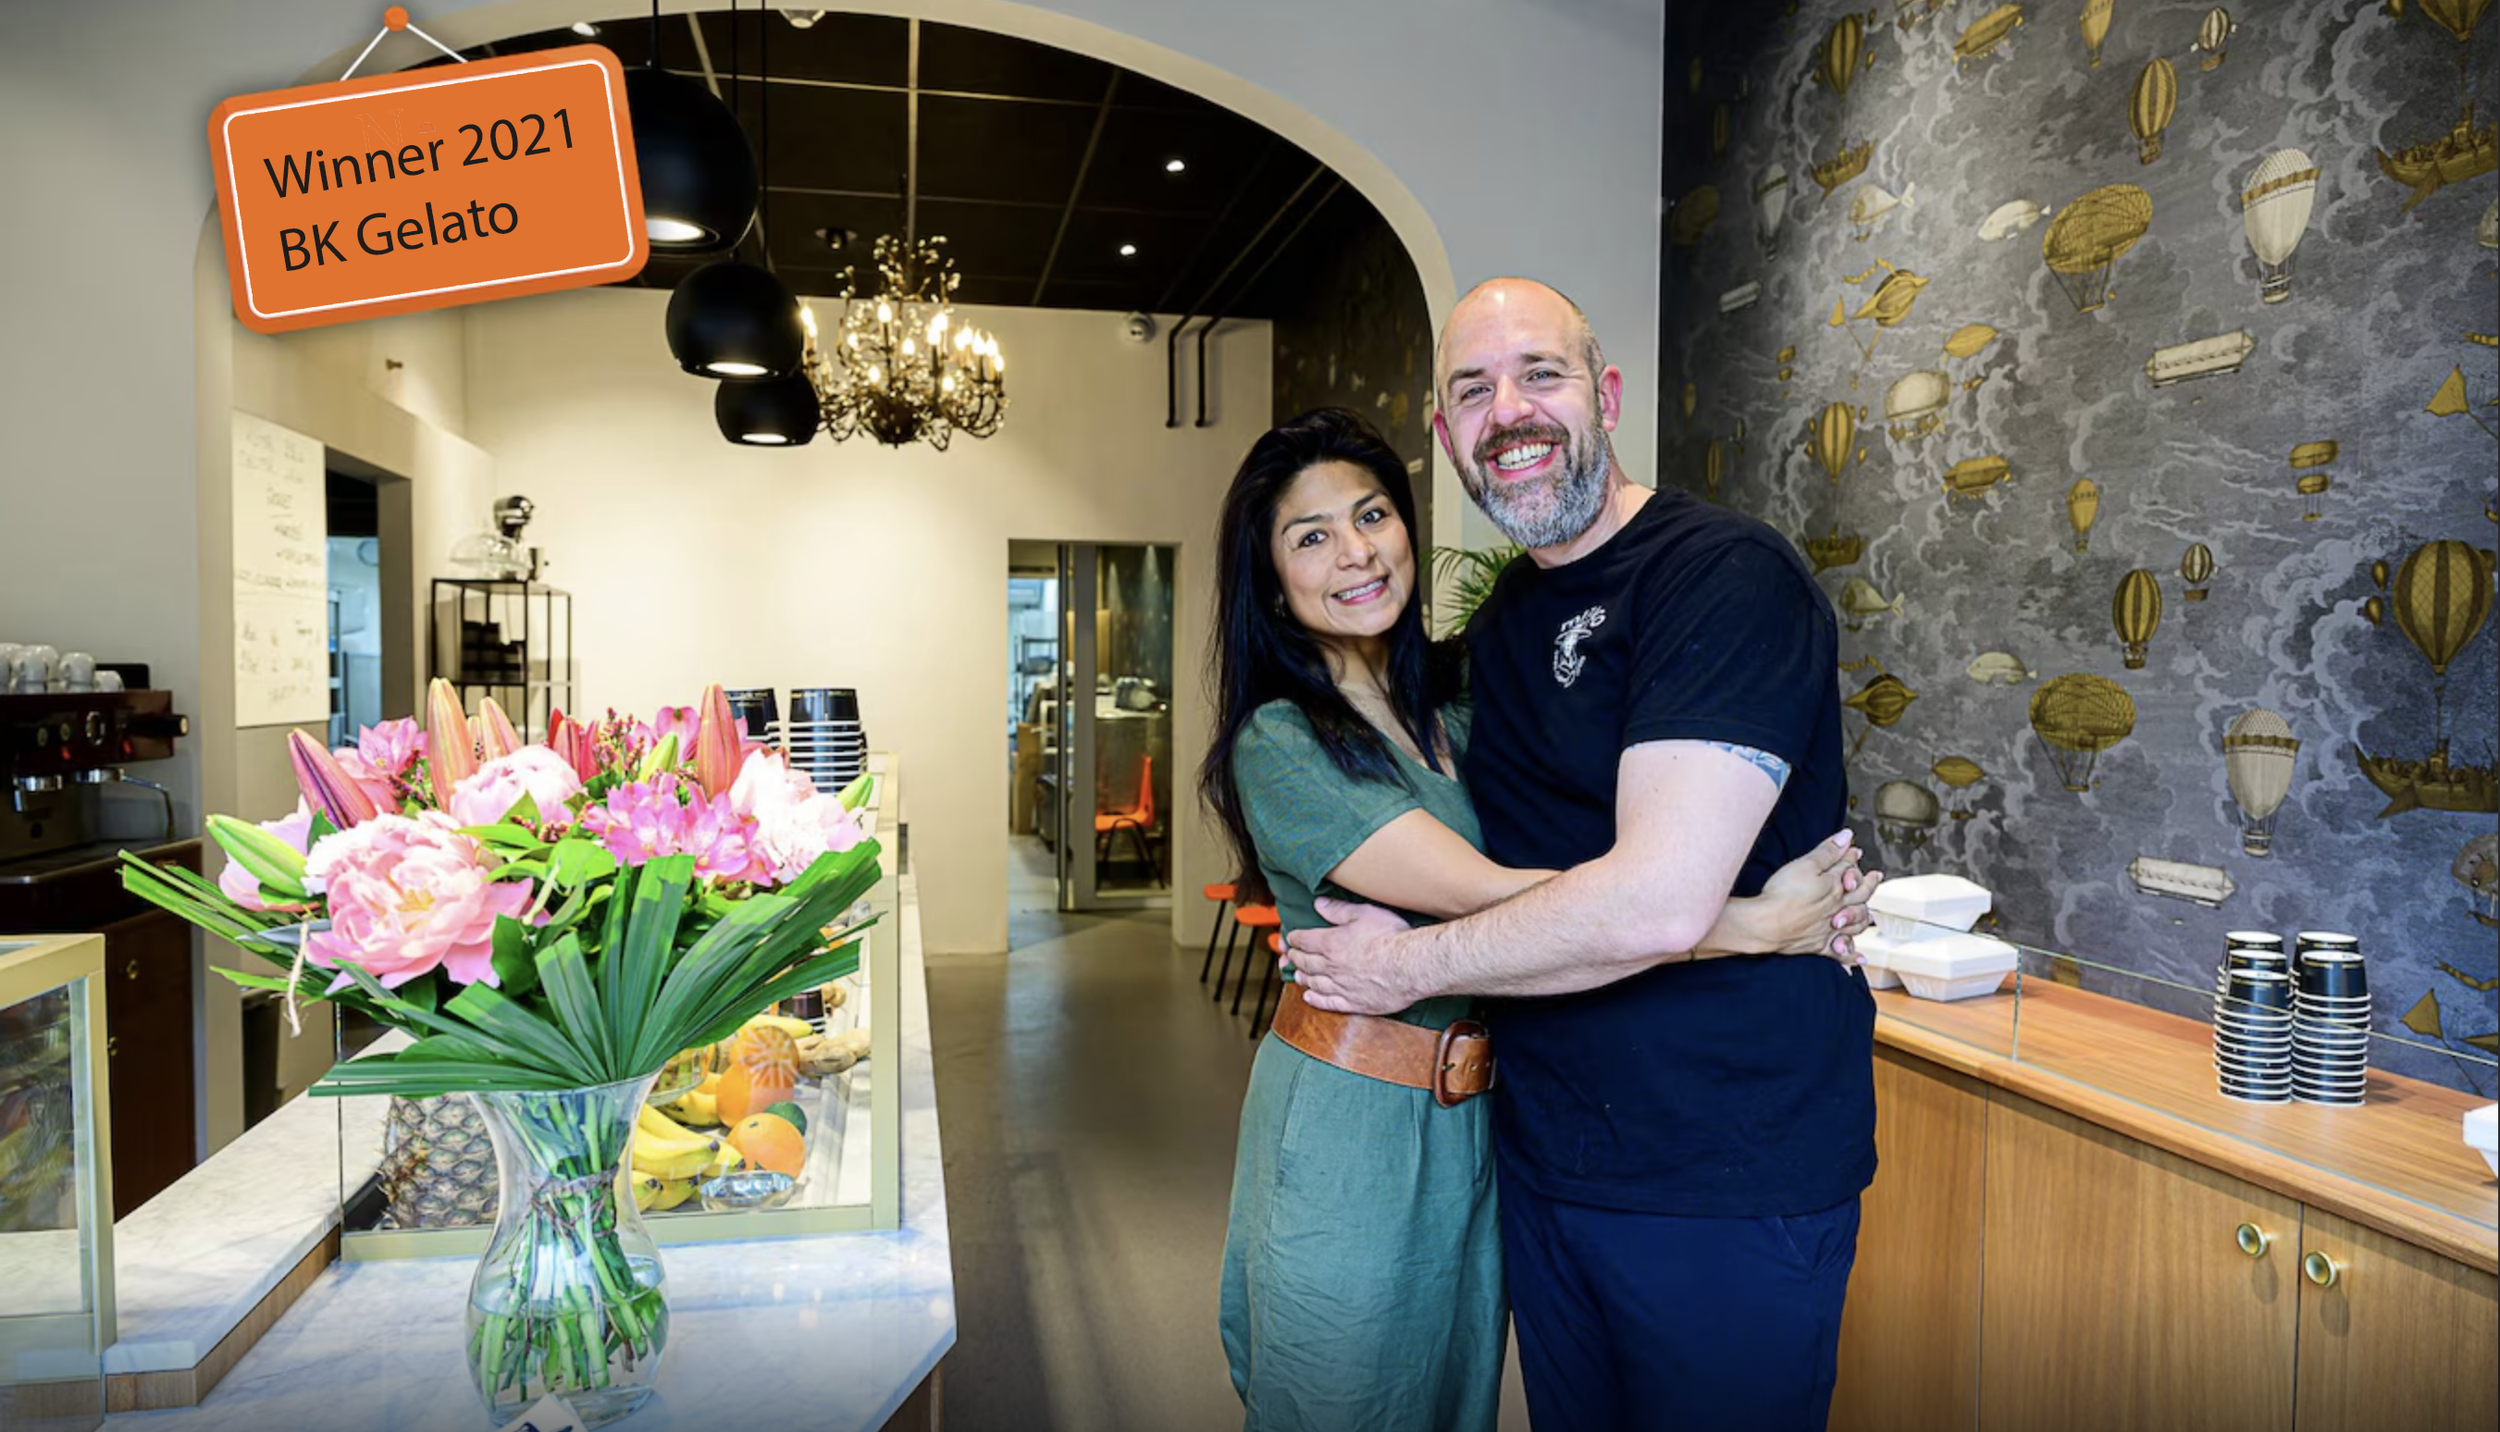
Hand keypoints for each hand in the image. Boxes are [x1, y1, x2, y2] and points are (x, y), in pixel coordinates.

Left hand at [1284, 898, 1419, 1014]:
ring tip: (1297, 975)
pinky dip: (1315, 1000)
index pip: (1305, 940)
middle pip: (1306, 963)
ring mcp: (1342, 986)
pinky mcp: (1354, 1003)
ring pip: (1314, 983)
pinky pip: (1328, 1003)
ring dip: (1303, 978)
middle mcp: (1332, 966)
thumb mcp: (1365, 913)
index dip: (1296, 938)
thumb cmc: (1391, 937)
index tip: (1291, 938)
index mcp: (1331, 943)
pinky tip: (1309, 997)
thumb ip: (1339, 910)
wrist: (1411, 966)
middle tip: (1289, 956)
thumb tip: (1318, 904)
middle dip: (1295, 958)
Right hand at [1757, 830, 1880, 965]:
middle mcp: (1837, 910)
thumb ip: (1828, 852)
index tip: (1855, 851)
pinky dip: (1852, 956)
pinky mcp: (1817, 946)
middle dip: (1867, 885)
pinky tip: (1859, 958)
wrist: (1766, 925)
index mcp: (1836, 889)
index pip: (1849, 870)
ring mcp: (1829, 929)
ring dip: (1863, 918)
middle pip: (1859, 897)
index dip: (1852, 858)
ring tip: (1868, 915)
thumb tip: (1847, 837)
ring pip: (1855, 924)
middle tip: (1874, 877)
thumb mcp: (1806, 865)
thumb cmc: (1784, 894)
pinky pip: (1839, 954)